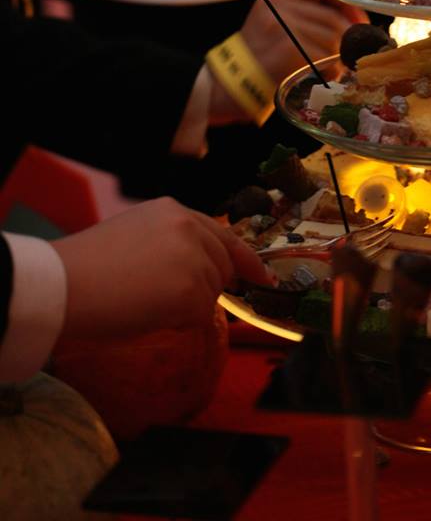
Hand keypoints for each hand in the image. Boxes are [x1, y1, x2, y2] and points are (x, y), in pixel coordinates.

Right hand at [51, 197, 269, 339]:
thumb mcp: (136, 234)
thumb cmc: (89, 266)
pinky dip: (177, 322)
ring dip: (185, 306)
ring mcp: (194, 257)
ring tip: (143, 299)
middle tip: (165, 297)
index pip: (222, 235)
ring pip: (211, 294)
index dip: (244, 258)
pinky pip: (199, 316)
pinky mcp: (192, 290)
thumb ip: (173, 243)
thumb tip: (201, 269)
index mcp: (174, 210)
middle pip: (223, 268)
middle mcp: (190, 227)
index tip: (262, 276)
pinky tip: (147, 311)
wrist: (65, 284)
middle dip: (205, 287)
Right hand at [207, 0, 366, 122]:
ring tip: (333, 69)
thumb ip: (301, 15)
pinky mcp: (289, 49)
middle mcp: (278, 8)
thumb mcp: (270, 25)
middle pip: (332, 17)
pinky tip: (325, 76)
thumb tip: (348, 20)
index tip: (356, 19)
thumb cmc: (255, 61)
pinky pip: (326, 57)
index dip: (346, 2)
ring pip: (333, 38)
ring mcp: (283, 27)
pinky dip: (332, 70)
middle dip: (347, 39)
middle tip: (349, 54)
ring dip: (339, 58)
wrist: (226, 87)